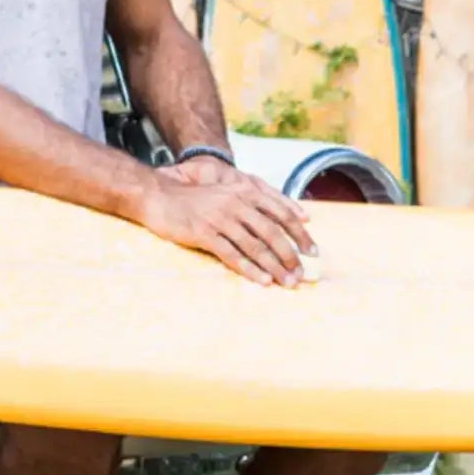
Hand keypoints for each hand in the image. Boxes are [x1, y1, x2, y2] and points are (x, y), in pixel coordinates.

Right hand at [138, 161, 315, 287]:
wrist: (160, 197)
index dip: (300, 234)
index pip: (281, 214)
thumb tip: (285, 220)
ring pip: (255, 246)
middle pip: (272, 232)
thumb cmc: (196, 200)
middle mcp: (236, 203)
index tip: (313, 252)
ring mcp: (220, 218)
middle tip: (300, 274)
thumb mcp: (227, 193)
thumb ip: (253, 204)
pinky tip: (261, 281)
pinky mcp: (204, 233)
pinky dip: (249, 269)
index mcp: (245, 192)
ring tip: (286, 282)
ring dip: (274, 267)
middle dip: (290, 255)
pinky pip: (232, 255)